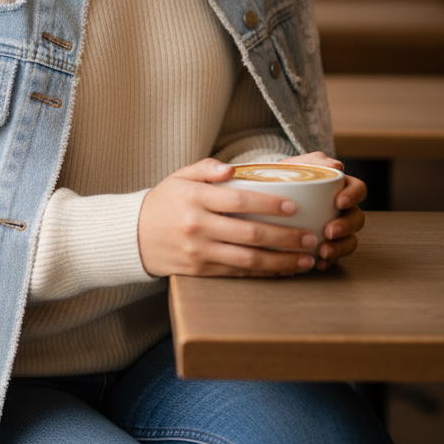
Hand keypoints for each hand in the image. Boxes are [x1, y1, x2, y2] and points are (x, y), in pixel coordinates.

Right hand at [137, 158, 320, 277]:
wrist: (133, 236)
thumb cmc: (164, 202)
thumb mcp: (180, 177)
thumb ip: (207, 168)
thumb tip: (232, 169)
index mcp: (194, 198)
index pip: (238, 200)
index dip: (269, 203)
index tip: (294, 206)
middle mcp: (197, 227)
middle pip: (250, 233)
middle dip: (285, 237)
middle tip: (310, 236)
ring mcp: (198, 252)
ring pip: (248, 259)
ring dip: (281, 260)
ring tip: (306, 259)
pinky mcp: (200, 272)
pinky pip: (238, 274)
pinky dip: (264, 273)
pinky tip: (283, 269)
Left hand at [291, 152, 366, 270]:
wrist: (267, 194)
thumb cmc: (287, 177)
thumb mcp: (298, 164)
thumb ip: (316, 161)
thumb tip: (337, 166)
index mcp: (341, 187)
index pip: (358, 189)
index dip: (354, 196)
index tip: (340, 201)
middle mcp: (342, 209)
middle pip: (357, 219)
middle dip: (346, 227)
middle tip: (329, 231)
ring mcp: (336, 228)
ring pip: (349, 240)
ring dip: (339, 248)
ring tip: (323, 251)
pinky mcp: (326, 244)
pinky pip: (334, 257)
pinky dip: (329, 261)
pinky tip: (318, 264)